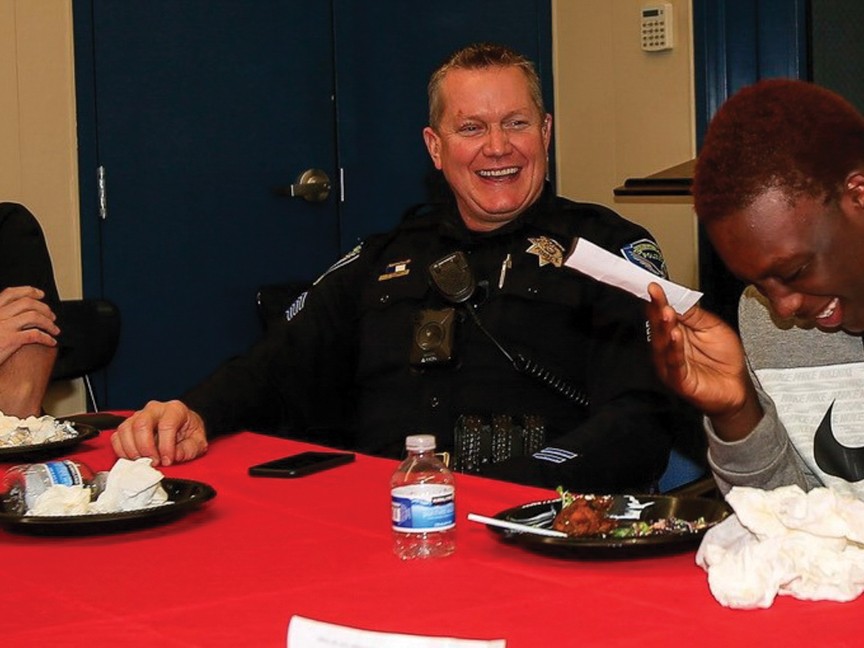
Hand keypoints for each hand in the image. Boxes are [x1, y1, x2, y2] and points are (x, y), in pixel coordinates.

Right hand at [0, 286, 58, 364]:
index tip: (41, 294)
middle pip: (27, 303)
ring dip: (49, 323)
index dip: (28, 291)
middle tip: (52, 316)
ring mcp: (4, 327)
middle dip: (44, 308)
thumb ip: (3, 317)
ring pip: (34, 317)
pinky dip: (47, 337)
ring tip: (55, 330)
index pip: (10, 293)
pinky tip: (51, 342)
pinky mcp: (10, 340)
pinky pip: (35, 335)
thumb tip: (24, 312)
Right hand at [111, 400, 207, 465]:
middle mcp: (155, 409)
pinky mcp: (128, 425)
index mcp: (175, 410)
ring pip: (126, 429)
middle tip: (153, 462)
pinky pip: (117, 437)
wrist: (183, 426)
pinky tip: (133, 458)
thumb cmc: (188, 432)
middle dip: (145, 447)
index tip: (167, 460)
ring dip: (132, 450)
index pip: (166, 425)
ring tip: (143, 461)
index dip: (166, 446)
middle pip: (141, 424)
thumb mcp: (197, 441)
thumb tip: (174, 457)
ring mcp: (139, 416)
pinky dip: (122, 451)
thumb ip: (188, 450)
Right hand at [646, 283, 761, 440]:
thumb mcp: (713, 328)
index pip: (662, 314)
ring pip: (663, 344)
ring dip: (664, 327)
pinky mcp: (679, 380)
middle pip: (659, 327)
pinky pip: (674, 363)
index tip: (654, 287)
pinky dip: (673, 349)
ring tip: (666, 312)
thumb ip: (695, 315)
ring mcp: (671, 365)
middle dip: (656, 309)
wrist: (737, 388)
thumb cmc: (724, 360)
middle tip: (655, 294)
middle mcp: (669, 349)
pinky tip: (675, 335)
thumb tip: (678, 299)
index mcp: (675, 334)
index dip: (658, 300)